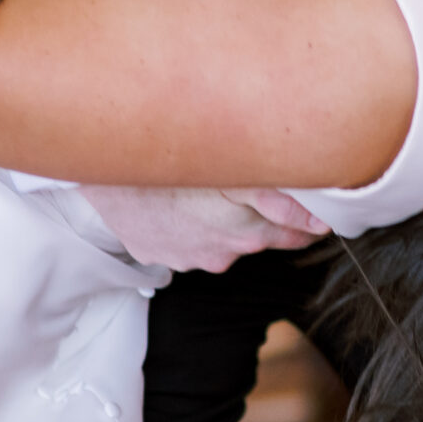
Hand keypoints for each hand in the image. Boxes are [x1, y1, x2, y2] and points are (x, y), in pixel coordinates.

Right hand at [75, 185, 329, 273]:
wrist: (103, 168)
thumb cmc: (173, 162)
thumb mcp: (234, 171)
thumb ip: (280, 197)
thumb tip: (319, 219)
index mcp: (246, 233)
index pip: (298, 235)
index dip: (311, 218)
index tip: (319, 205)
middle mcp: (221, 253)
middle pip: (262, 237)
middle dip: (267, 216)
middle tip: (261, 183)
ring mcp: (189, 259)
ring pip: (224, 239)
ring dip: (226, 219)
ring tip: (213, 189)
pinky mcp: (160, 256)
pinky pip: (189, 241)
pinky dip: (192, 224)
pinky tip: (182, 202)